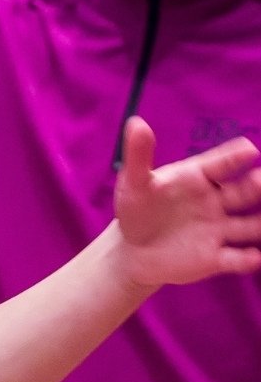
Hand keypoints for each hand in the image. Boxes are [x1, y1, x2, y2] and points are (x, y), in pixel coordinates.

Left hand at [113, 118, 260, 287]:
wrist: (132, 251)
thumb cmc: (137, 210)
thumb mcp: (134, 184)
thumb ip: (138, 156)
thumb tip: (135, 122)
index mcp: (202, 177)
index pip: (225, 163)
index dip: (237, 157)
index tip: (249, 152)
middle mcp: (219, 200)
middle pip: (248, 190)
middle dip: (260, 186)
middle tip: (260, 182)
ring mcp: (220, 228)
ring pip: (252, 225)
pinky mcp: (215, 257)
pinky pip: (237, 258)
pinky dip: (247, 259)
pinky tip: (254, 258)